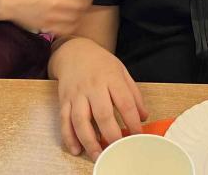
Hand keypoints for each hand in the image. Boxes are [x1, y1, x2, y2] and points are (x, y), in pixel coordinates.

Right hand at [0, 0, 97, 36]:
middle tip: (87, 2)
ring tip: (80, 12)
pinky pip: (66, 29)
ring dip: (81, 14)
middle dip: (87, 2)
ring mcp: (53, 15)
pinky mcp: (48, 26)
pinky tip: (72, 22)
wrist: (9, 1)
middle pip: (83, 4)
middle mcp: (58, 0)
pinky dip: (72, 26)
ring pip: (77, 17)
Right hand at [51, 37, 147, 159]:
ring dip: (89, 141)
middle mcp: (93, 86)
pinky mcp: (64, 100)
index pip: (125, 103)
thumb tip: (144, 117)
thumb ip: (134, 94)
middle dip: (111, 136)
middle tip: (119, 150)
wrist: (74, 51)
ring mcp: (77, 94)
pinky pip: (64, 121)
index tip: (138, 136)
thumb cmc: (101, 63)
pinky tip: (76, 149)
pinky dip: (69, 137)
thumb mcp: (122, 72)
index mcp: (111, 78)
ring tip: (98, 155)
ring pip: (80, 120)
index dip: (133, 122)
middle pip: (102, 114)